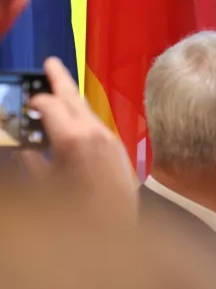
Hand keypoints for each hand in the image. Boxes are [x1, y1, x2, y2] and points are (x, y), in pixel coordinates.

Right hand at [18, 57, 137, 224]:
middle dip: (60, 78)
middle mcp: (94, 131)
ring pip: (88, 109)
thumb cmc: (77, 211)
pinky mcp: (118, 147)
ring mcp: (109, 137)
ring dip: (73, 97)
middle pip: (74, 97)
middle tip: (50, 61)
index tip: (25, 101)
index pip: (49, 105)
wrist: (118, 227)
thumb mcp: (45, 185)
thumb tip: (25, 148)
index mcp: (72, 138)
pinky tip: (76, 117)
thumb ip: (33, 161)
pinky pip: (97, 122)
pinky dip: (83, 114)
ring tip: (60, 84)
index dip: (34, 100)